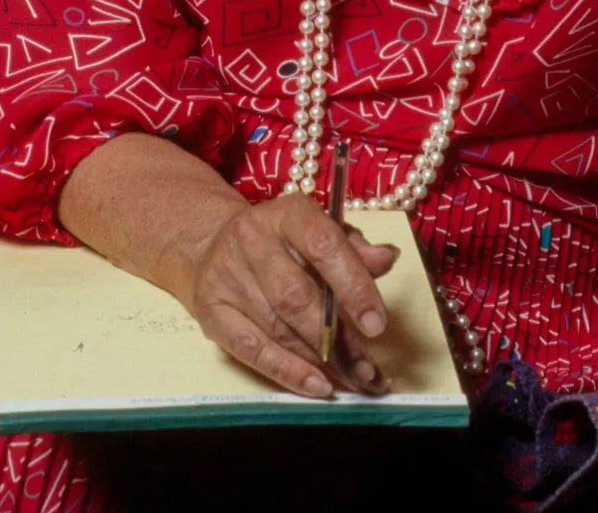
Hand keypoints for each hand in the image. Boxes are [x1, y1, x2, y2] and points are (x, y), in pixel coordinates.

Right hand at [174, 190, 397, 398]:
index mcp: (288, 213)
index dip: (353, 286)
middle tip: (366, 366)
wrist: (215, 242)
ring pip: (277, 327)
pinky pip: (252, 349)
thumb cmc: (284, 240)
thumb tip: (387, 259)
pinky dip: (287, 371)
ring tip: (352, 378)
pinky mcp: (211, 310)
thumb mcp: (322, 231)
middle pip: (297, 295)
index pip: (324, 246)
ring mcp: (227, 275)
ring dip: (319, 359)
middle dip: (336, 336)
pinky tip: (316, 384)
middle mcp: (253, 238)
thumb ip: (355, 249)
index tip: (376, 324)